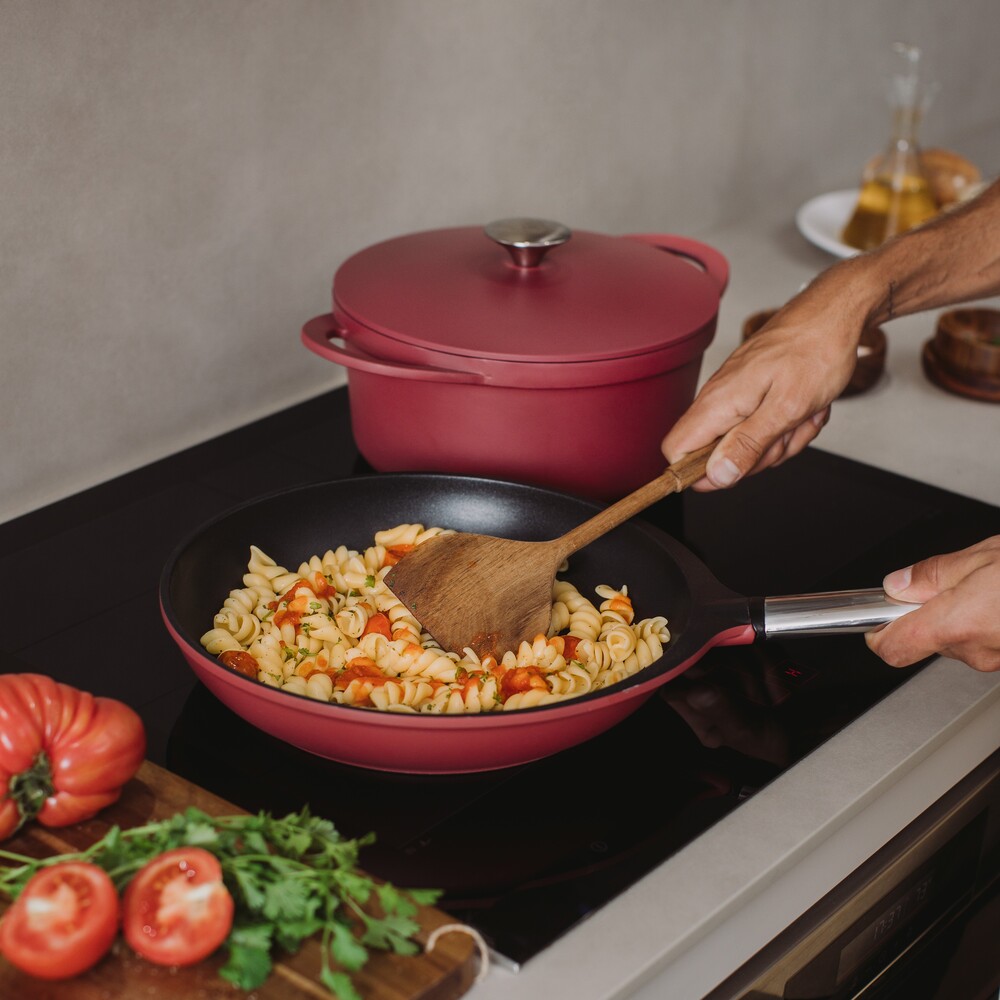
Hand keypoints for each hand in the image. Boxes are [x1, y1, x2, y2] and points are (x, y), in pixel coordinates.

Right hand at [662, 276, 867, 487]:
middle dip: (756, 457)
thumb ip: (748, 444)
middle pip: (717, 456)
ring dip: (781, 440)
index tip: (734, 471)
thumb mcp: (786, 407)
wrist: (834, 315)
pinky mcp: (753, 395)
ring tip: (800, 412)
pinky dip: (788, 425)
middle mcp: (719, 400)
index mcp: (717, 403)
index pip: (676, 451)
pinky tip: (804, 406)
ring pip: (746, 445)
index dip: (698, 471)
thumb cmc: (815, 349)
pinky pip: (763, 428)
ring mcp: (736, 397)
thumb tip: (717, 474)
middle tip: (784, 432)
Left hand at [866, 536, 999, 671]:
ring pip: (956, 641)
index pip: (894, 647)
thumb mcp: (984, 556)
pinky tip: (996, 601)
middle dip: (928, 612)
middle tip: (947, 585)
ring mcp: (997, 659)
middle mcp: (976, 650)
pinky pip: (983, 643)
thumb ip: (933, 573)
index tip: (875, 618)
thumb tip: (898, 584)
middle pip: (926, 639)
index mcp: (957, 624)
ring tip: (982, 589)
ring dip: (958, 618)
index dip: (878, 634)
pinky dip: (982, 624)